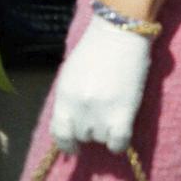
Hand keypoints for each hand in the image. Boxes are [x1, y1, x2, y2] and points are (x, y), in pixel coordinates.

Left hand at [48, 16, 150, 153]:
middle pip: (81, 136)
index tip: (73, 147)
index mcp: (63, 96)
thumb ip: (69, 99)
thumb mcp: (71, 75)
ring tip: (112, 111)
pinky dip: (118, 143)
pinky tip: (121, 131)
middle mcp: (78, 107)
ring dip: (105, 131)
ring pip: (100, 139)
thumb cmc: (95, 50)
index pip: (58, 133)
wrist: (119, 33)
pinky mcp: (122, 114)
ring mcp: (99, 112)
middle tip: (99, 116)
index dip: (65, 144)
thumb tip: (71, 123)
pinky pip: (117, 143)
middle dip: (88, 129)